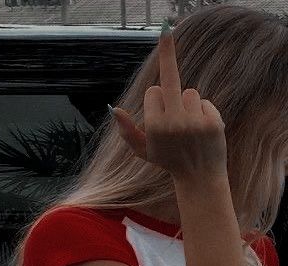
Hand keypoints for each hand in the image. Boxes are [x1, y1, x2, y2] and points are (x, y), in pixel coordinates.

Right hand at [111, 26, 227, 181]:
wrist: (199, 177)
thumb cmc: (168, 162)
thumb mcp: (143, 151)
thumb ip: (127, 131)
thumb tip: (113, 108)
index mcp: (154, 126)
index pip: (153, 92)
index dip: (155, 100)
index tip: (158, 110)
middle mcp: (173, 122)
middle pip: (170, 81)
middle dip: (167, 53)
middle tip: (166, 27)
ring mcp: (194, 121)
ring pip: (190, 93)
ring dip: (188, 104)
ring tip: (190, 126)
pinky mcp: (213, 121)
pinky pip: (205, 102)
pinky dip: (204, 112)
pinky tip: (203, 129)